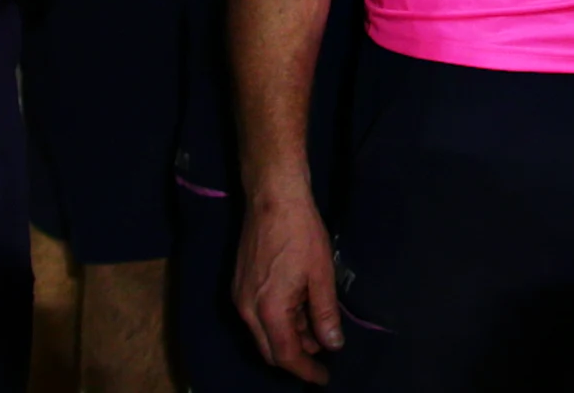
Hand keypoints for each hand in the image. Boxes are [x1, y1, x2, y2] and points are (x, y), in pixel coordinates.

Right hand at [233, 185, 342, 382]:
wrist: (273, 198)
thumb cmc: (301, 233)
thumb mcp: (321, 275)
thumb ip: (325, 314)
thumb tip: (333, 344)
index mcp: (268, 310)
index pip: (286, 355)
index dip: (305, 370)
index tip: (323, 377)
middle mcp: (248, 309)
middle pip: (271, 349)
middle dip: (297, 357)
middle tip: (323, 354)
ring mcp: (241, 296)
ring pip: (264, 332)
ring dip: (289, 336)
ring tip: (317, 329)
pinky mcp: (240, 284)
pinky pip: (259, 316)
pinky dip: (279, 320)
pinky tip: (300, 310)